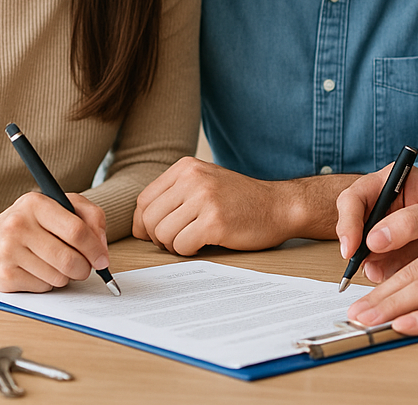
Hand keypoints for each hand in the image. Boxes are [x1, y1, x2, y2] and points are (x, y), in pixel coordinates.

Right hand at [0, 192, 110, 291]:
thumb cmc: (31, 223)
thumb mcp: (61, 206)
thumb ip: (90, 217)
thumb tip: (101, 247)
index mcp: (36, 203)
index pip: (76, 230)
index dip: (95, 248)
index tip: (103, 259)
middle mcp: (18, 225)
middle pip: (68, 258)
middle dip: (84, 268)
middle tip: (85, 268)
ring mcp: (7, 252)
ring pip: (57, 277)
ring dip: (66, 276)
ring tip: (57, 264)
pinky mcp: (3, 276)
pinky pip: (42, 287)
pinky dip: (49, 283)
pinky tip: (38, 271)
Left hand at [132, 157, 355, 254]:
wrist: (279, 206)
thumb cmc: (239, 200)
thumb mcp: (204, 183)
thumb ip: (173, 195)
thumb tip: (139, 225)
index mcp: (186, 167)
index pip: (143, 201)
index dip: (144, 224)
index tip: (157, 233)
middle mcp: (193, 178)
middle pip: (150, 220)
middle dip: (160, 238)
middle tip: (182, 238)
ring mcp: (204, 198)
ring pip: (163, 235)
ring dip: (176, 246)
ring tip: (197, 238)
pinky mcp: (215, 221)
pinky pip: (182, 247)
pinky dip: (191, 251)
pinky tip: (208, 242)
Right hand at [335, 166, 417, 282]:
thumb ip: (411, 221)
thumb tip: (374, 238)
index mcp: (391, 181)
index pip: (356, 196)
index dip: (348, 220)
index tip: (352, 246)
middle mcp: (382, 204)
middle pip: (350, 221)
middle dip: (352, 244)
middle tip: (356, 264)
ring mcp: (384, 230)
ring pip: (358, 247)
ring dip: (366, 262)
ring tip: (384, 272)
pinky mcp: (389, 254)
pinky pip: (373, 266)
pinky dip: (379, 274)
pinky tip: (393, 276)